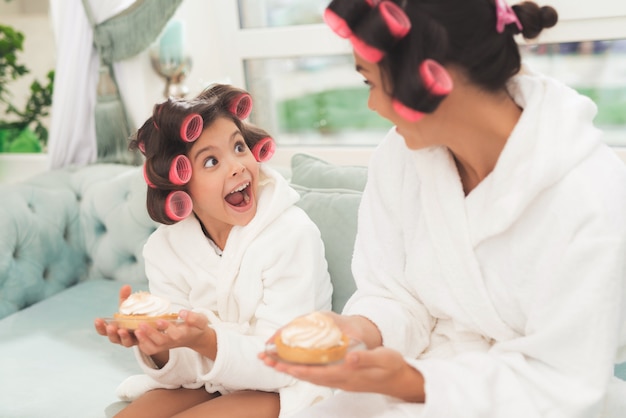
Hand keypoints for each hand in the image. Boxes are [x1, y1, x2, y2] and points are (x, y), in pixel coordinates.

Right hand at [93, 284, 136, 346]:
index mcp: (114, 328)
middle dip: (110, 333)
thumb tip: (126, 286)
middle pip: (112, 338)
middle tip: (111, 327)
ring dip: (123, 337)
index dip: (100, 326)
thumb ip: (125, 297)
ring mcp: (131, 340)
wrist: (150, 324)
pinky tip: (137, 332)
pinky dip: (137, 337)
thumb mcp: (128, 306)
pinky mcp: (141, 341)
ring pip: (125, 342)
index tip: (97, 319)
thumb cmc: (133, 315)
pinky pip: (139, 341)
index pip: (104, 330)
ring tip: (122, 330)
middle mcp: (121, 336)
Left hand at [133, 310, 214, 357]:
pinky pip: (149, 350)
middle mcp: (173, 342)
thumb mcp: (201, 320)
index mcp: (183, 335)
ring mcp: (165, 346)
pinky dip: (142, 344)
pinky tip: (137, 335)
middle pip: (160, 341)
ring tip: (136, 331)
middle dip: (150, 333)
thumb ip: (193, 317)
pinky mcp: (160, 347)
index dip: (166, 328)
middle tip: (140, 324)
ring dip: (143, 340)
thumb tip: (181, 312)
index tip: (158, 319)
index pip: (174, 334)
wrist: (194, 337)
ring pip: (153, 348)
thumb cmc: (196, 326)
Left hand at [260, 346, 424, 401]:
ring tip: (273, 362)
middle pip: (307, 375)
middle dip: (285, 368)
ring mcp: (340, 379)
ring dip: (291, 369)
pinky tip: (296, 363)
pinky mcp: (341, 377)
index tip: (280, 364)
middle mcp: (340, 379)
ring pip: (310, 375)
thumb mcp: (383, 358)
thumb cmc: (392, 366)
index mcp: (347, 374)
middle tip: (265, 360)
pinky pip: (317, 374)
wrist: (400, 379)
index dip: (297, 369)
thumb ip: (366, 358)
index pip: (316, 373)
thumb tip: (347, 356)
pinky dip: (303, 369)